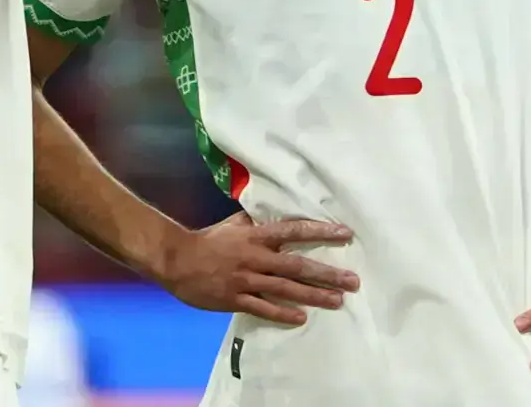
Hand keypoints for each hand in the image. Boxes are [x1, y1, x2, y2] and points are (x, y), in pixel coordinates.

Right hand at [153, 212, 359, 326]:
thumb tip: (275, 214)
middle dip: (327, 274)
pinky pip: (263, 308)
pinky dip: (283, 313)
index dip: (321, 232)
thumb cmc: (209, 240)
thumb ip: (257, 222)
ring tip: (338, 301)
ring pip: (286, 289)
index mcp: (256, 236)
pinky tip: (302, 318)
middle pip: (297, 266)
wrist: (177, 261)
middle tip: (353, 281)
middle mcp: (256, 257)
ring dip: (314, 295)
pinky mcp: (235, 299)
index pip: (294, 231)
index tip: (346, 234)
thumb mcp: (234, 224)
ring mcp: (246, 280)